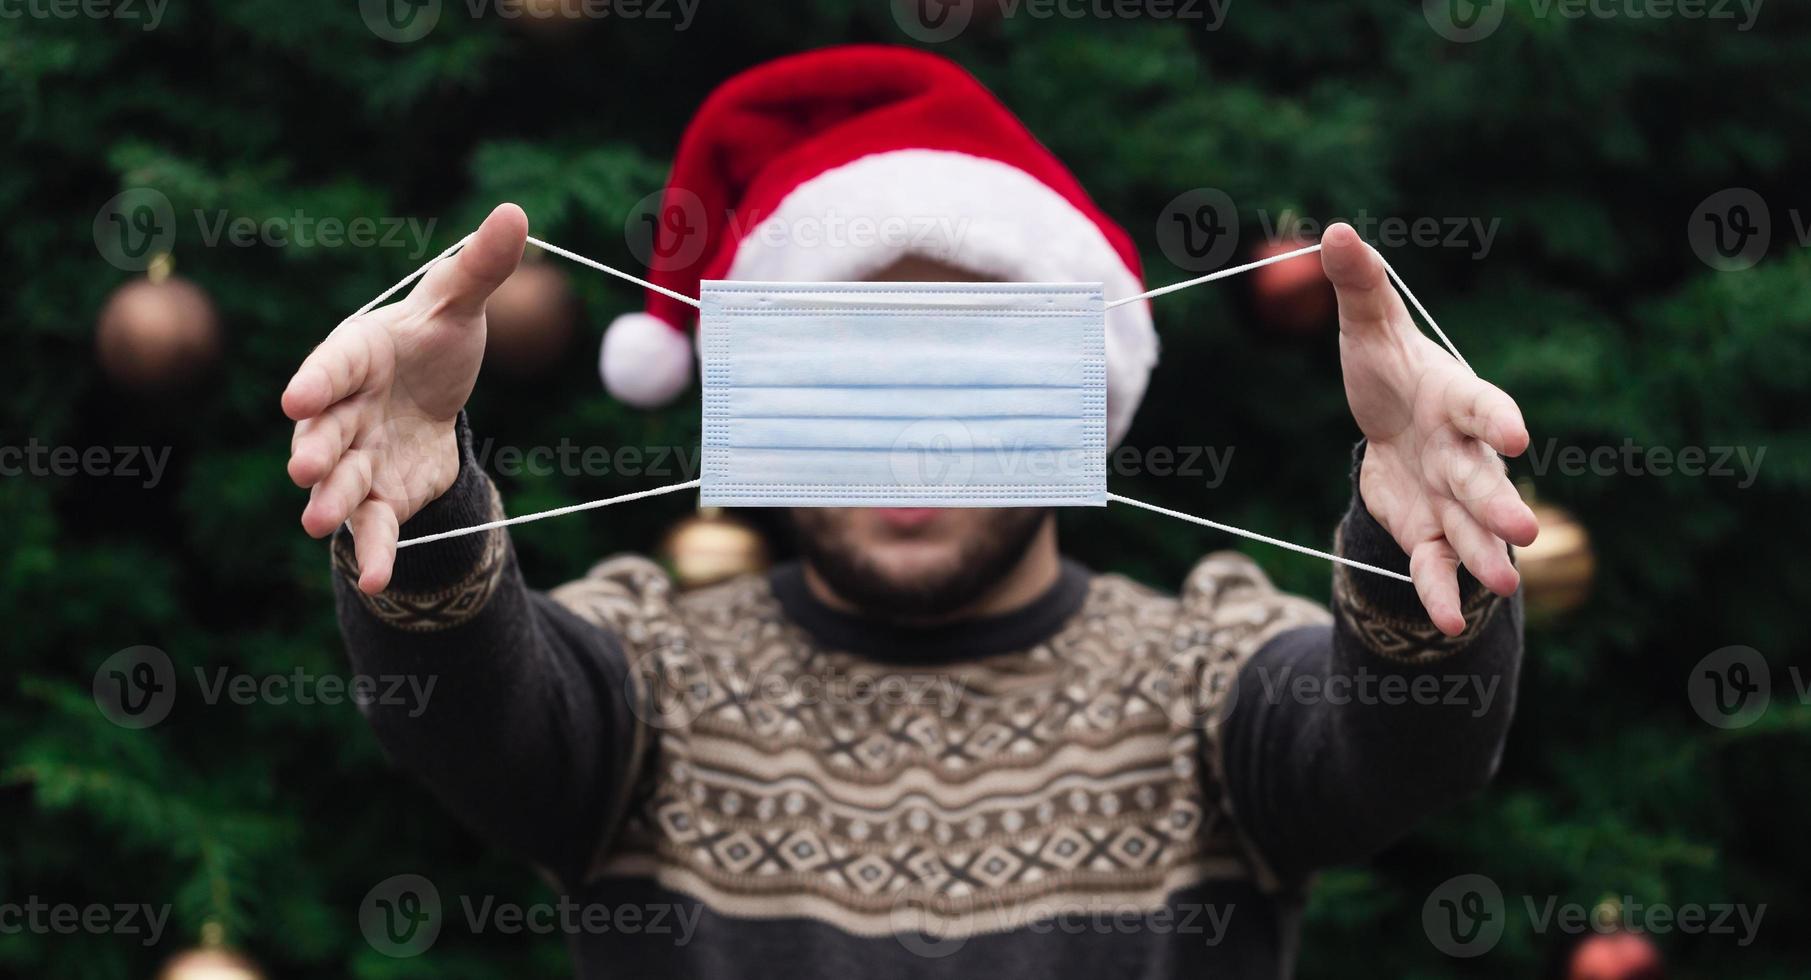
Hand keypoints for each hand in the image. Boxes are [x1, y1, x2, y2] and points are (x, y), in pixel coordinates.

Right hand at [283, 203, 527, 594]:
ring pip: (338, 482)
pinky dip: (374, 553)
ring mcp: (356, 456)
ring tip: (318, 522)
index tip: (296, 398)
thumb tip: (513, 213)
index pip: (332, 364)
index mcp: (356, 352)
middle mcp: (344, 408)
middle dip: (314, 448)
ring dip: (329, 502)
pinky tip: (377, 581)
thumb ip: (480, 267)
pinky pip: (373, 527)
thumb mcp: (460, 303)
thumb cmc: (436, 338)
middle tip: (303, 467)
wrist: (436, 394)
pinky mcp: (380, 496)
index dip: (316, 380)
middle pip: (324, 429)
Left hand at [1320, 222, 1539, 635]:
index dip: (1500, 420)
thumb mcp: (1367, 329)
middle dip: (1501, 504)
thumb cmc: (1387, 370)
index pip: (1485, 408)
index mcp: (1457, 400)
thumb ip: (1359, 285)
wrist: (1387, 425)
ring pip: (1472, 531)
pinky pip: (1436, 566)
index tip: (1515, 437)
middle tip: (1523, 529)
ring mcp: (1451, 498)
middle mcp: (1464, 453)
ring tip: (1505, 581)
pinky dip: (1441, 594)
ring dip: (1487, 557)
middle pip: (1484, 481)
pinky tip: (1442, 624)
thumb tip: (1336, 229)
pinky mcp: (1429, 532)